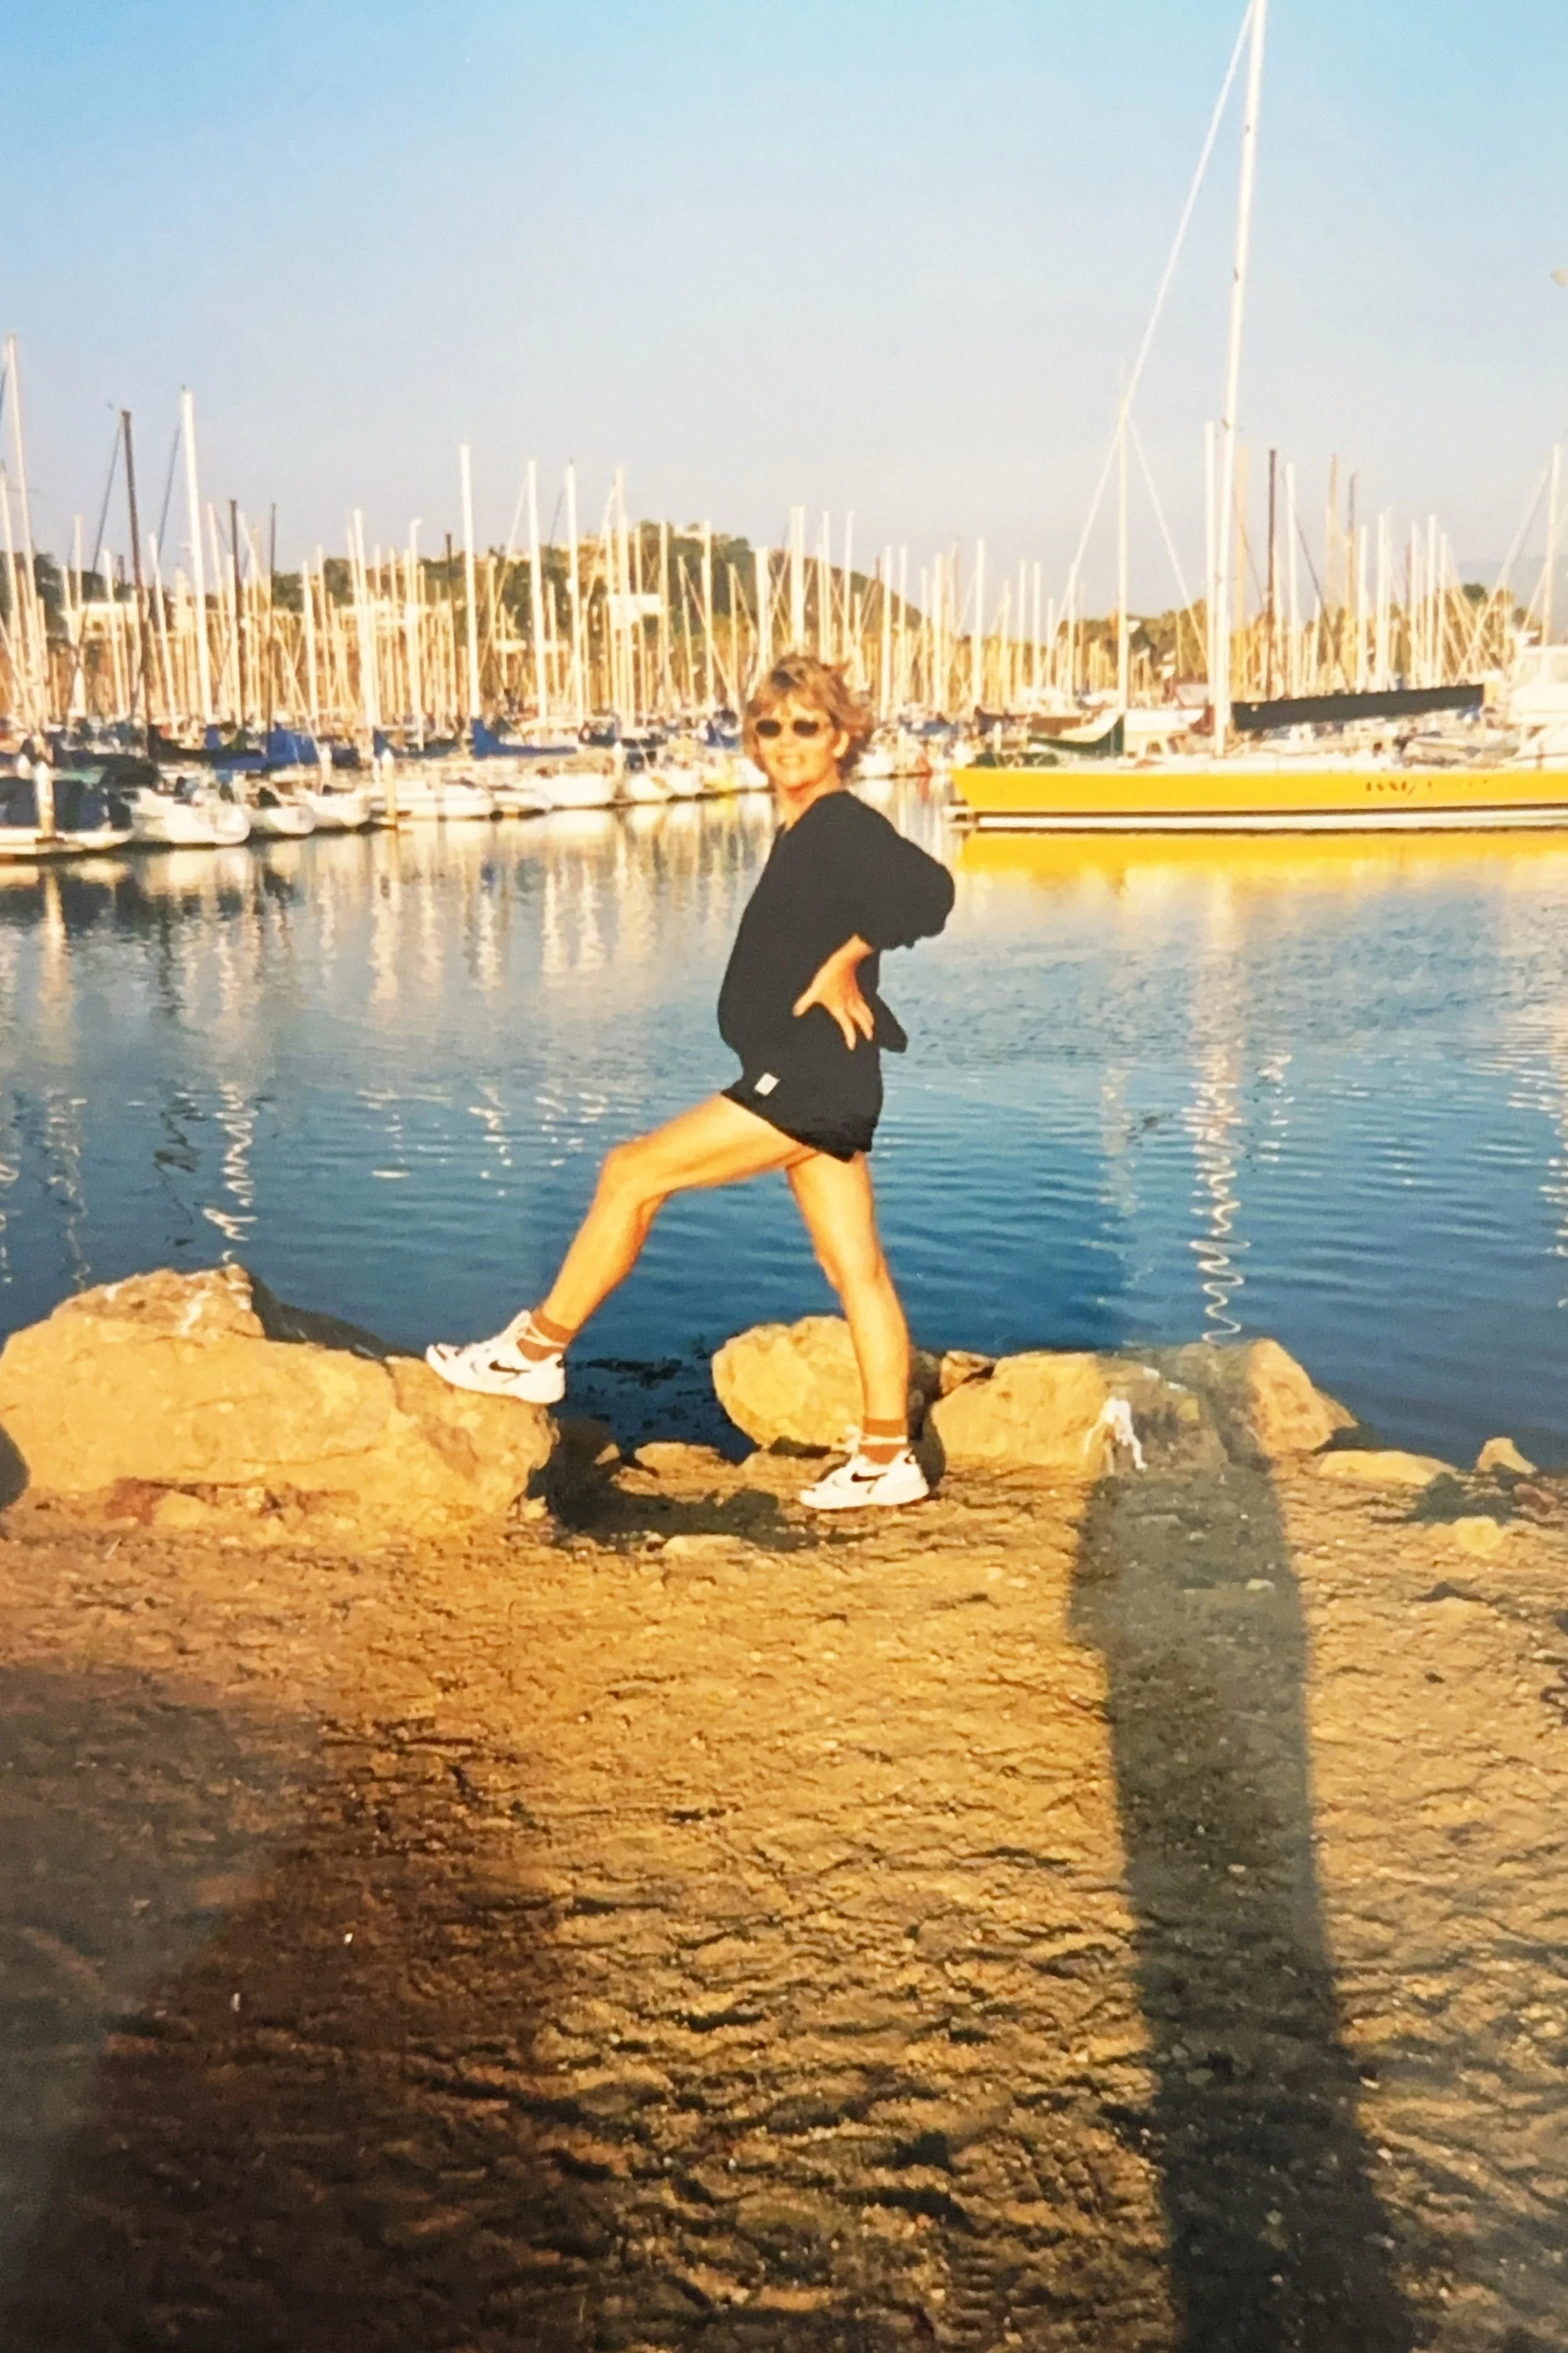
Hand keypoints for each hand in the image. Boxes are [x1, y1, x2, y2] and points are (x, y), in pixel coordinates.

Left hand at [793, 935, 874, 1050]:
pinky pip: (864, 1003)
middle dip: (867, 1030)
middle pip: (863, 1020)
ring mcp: (855, 997)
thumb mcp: (814, 991)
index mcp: (840, 1008)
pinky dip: (866, 1009)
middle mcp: (850, 1005)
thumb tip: (795, 1012)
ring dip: (869, 1020)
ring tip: (871, 1025)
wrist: (842, 962)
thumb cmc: (827, 978)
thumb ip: (805, 1003)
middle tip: (870, 1038)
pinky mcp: (857, 990)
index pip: (848, 1026)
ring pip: (866, 1012)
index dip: (851, 1037)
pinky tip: (864, 1008)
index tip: (852, 1047)